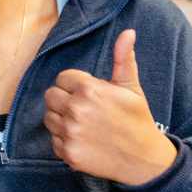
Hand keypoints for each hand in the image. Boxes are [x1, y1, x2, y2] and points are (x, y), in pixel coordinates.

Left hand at [42, 30, 176, 185]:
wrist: (143, 159)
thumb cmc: (137, 120)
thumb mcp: (132, 88)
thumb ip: (123, 59)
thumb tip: (128, 32)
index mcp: (89, 90)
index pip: (63, 78)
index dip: (75, 85)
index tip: (89, 94)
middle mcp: (76, 110)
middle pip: (50, 96)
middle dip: (64, 99)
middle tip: (84, 108)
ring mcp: (70, 132)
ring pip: (48, 117)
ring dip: (61, 119)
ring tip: (83, 123)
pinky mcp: (67, 152)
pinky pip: (53, 139)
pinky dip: (64, 140)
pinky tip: (83, 139)